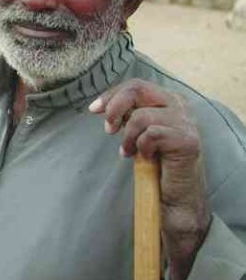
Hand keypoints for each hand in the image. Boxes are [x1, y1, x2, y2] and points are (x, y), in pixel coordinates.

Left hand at [89, 78, 211, 279]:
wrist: (176, 194)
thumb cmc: (155, 160)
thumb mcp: (137, 132)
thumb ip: (127, 115)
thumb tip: (101, 106)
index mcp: (167, 99)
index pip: (135, 85)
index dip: (111, 94)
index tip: (93, 110)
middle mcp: (180, 105)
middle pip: (137, 89)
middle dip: (114, 107)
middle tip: (108, 130)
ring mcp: (186, 121)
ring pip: (141, 116)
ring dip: (128, 137)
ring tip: (129, 152)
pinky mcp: (188, 140)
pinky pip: (152, 134)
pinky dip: (141, 147)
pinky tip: (145, 158)